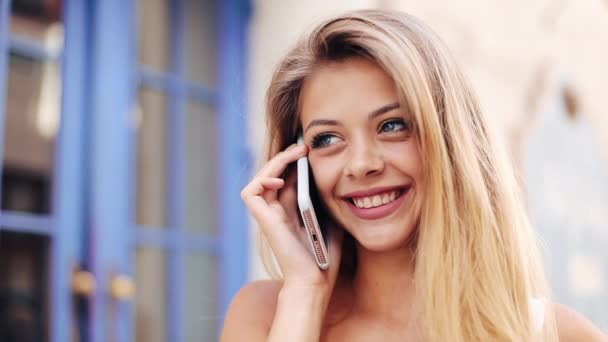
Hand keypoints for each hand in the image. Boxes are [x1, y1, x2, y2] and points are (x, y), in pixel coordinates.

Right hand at [241, 143, 343, 297]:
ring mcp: (268, 215)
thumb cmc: (325, 256)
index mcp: (291, 210)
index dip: (295, 162)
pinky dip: (262, 180)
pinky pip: (251, 193)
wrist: (316, 280)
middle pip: (273, 174)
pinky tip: (280, 179)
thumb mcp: (331, 218)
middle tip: (304, 147)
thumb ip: (326, 199)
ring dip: (276, 162)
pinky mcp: (263, 220)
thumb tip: (335, 176)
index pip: (287, 177)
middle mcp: (277, 210)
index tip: (311, 150)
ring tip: (296, 154)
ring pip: (261, 178)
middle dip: (286, 157)